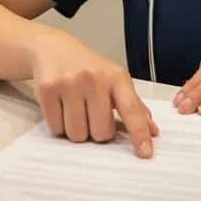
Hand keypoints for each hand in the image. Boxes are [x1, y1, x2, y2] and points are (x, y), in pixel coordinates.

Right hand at [30, 27, 158, 157]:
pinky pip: (56, 128)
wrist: (52, 47)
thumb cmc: (87, 67)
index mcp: (116, 76)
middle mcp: (95, 78)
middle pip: (100, 132)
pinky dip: (58, 124)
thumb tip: (152, 131)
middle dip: (95, 130)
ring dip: (75, 129)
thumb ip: (133, 105)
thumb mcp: (113, 79)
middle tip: (90, 113)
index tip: (145, 153)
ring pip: (77, 134)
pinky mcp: (48, 89)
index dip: (139, 133)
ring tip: (73, 108)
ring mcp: (70, 82)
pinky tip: (59, 105)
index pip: (131, 109)